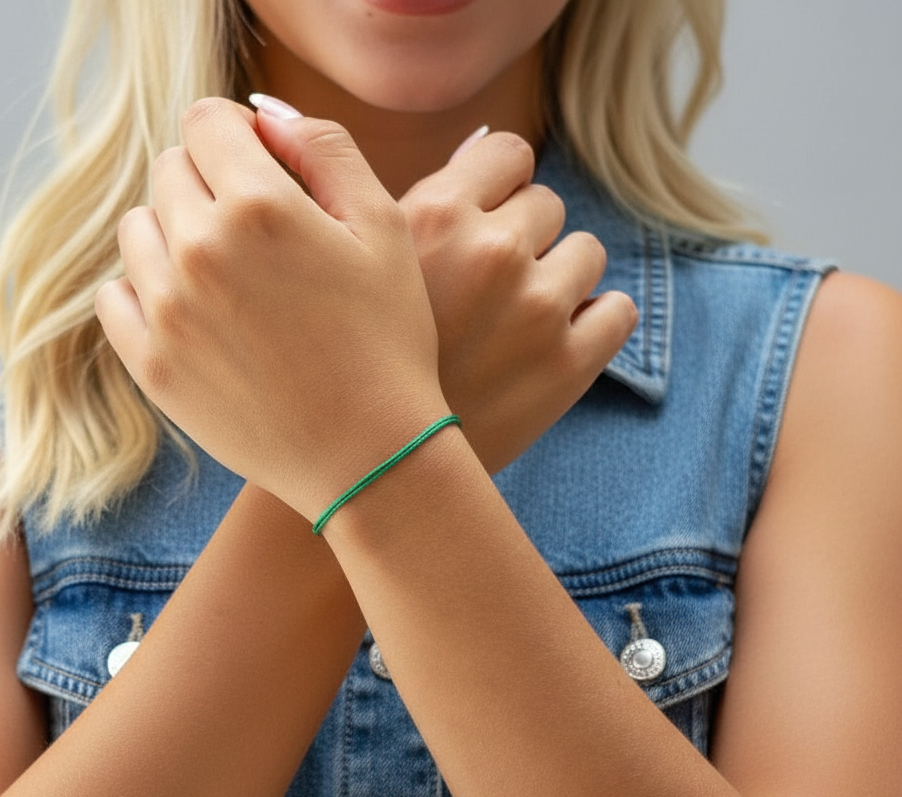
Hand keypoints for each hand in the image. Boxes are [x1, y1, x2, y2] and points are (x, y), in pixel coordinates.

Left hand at [96, 99, 449, 522]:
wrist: (370, 457)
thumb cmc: (389, 343)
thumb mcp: (386, 228)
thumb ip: (325, 148)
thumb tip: (263, 118)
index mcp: (258, 206)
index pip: (206, 121)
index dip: (239, 138)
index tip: (264, 171)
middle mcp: (198, 250)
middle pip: (170, 171)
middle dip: (211, 185)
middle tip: (261, 236)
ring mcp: (167, 312)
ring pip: (139, 230)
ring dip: (177, 235)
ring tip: (231, 278)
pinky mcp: (152, 367)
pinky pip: (117, 297)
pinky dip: (148, 292)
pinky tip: (198, 313)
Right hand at [401, 131, 637, 474]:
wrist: (371, 463)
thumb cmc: (362, 359)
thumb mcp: (373, 264)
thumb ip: (428, 200)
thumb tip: (484, 148)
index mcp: (437, 212)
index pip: (511, 153)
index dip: (499, 189)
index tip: (481, 226)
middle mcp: (493, 251)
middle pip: (546, 205)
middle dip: (523, 239)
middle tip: (485, 292)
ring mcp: (537, 308)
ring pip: (586, 253)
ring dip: (559, 279)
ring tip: (513, 323)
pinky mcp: (570, 364)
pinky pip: (618, 310)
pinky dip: (593, 323)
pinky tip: (551, 345)